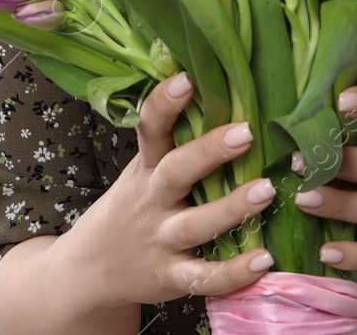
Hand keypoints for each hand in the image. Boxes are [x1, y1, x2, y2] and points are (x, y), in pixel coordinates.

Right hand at [53, 71, 276, 308]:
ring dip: (231, 208)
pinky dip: (234, 272)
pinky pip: (204, 277)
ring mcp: (161, 240)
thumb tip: (220, 88)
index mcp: (147, 168)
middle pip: (176, 172)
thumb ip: (174, 142)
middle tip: (247, 132)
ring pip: (196, 225)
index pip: (149, 129)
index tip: (186, 79)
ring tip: (267, 190)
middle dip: (209, 151)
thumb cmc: (132, 206)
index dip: (164, 103)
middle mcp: (152, 200)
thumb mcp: (143, 170)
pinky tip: (264, 260)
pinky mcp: (170, 277)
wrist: (90, 269)